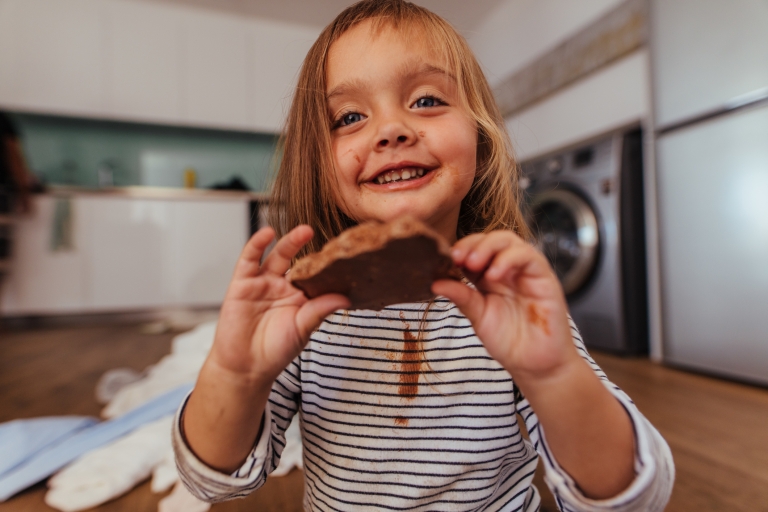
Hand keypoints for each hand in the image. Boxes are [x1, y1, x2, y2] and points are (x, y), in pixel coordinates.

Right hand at [209, 225, 349, 383]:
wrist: (245, 367)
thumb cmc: (275, 351)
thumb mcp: (302, 329)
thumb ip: (319, 310)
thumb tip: (345, 298)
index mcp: (300, 297)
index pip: (316, 275)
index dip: (327, 264)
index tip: (344, 253)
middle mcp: (282, 287)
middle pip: (298, 261)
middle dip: (310, 248)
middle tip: (327, 236)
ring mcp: (263, 283)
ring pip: (277, 256)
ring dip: (290, 242)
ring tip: (305, 231)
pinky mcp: (242, 283)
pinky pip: (250, 259)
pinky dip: (257, 244)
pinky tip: (268, 234)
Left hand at [432, 231, 578, 382]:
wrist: (534, 364)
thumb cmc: (508, 341)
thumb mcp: (478, 317)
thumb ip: (461, 297)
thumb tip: (434, 282)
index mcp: (488, 276)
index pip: (474, 249)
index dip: (460, 249)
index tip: (444, 259)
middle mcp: (508, 269)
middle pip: (491, 239)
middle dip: (471, 244)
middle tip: (456, 257)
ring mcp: (526, 271)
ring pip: (509, 240)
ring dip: (487, 246)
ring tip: (472, 264)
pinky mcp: (544, 277)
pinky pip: (528, 256)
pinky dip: (508, 259)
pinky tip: (494, 275)